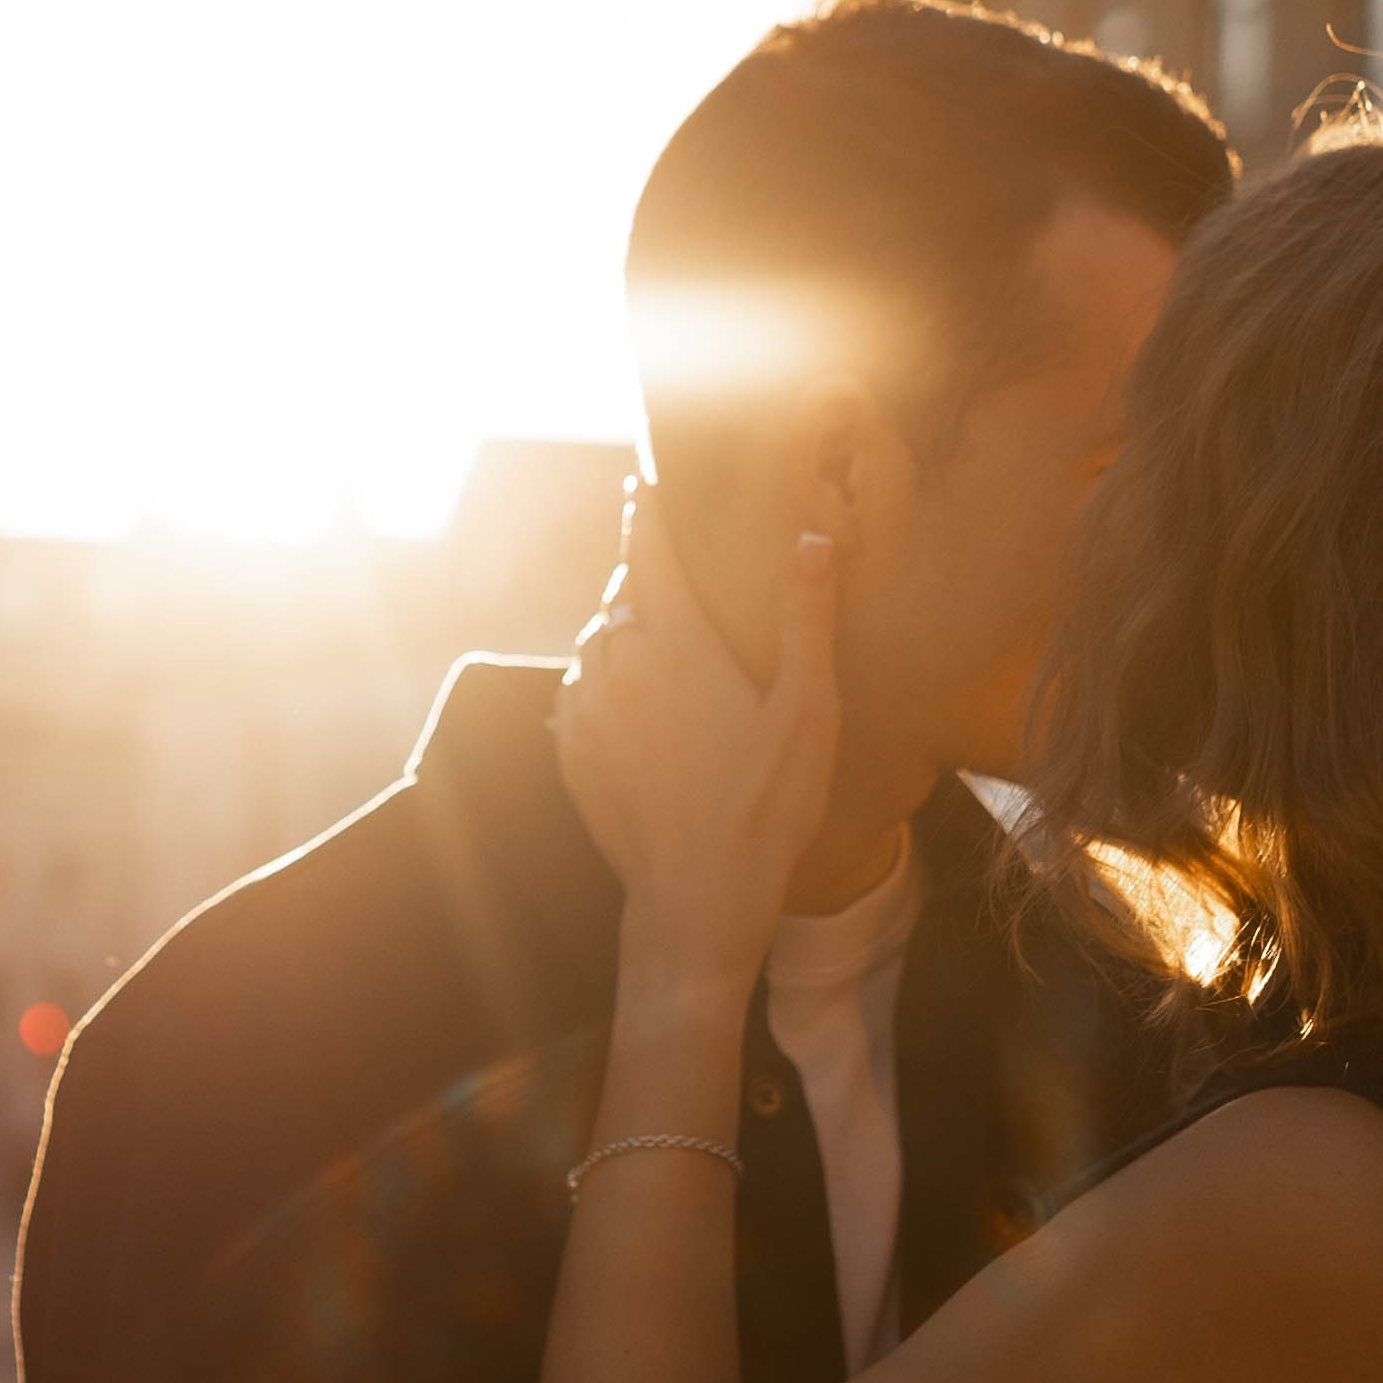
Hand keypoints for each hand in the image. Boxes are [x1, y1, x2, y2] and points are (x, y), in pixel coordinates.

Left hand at [554, 490, 841, 985]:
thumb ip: (807, 620)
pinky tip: (623, 697)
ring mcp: (587, 712)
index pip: (649, 552)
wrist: (696, 897)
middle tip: (665, 574)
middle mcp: (619, 666)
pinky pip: (575, 692)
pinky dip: (596, 679)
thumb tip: (810, 538)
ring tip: (649, 639)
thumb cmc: (765, 807)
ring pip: (593, 643)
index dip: (646, 513)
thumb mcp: (808, 712)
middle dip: (640, 579)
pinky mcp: (572, 754)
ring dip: (617, 630)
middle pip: (619, 596)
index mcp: (677, 644)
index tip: (642, 485)